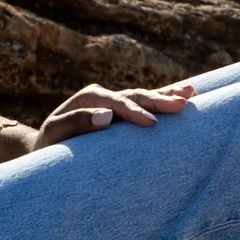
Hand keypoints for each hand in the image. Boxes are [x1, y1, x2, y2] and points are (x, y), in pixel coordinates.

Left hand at [33, 81, 195, 148]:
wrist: (47, 147)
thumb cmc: (49, 145)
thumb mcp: (54, 134)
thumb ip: (76, 123)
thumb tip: (107, 117)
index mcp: (90, 98)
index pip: (117, 103)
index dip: (134, 112)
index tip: (151, 124)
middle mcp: (106, 97)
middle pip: (136, 96)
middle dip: (159, 100)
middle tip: (182, 104)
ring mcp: (116, 103)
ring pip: (146, 97)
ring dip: (169, 95)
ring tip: (191, 93)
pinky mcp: (123, 113)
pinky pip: (148, 105)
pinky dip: (166, 98)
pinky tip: (188, 92)